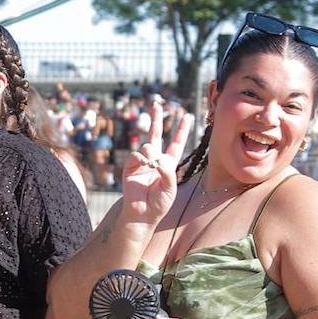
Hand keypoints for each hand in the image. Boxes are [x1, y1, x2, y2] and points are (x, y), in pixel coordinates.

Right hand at [120, 103, 193, 227]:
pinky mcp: (130, 167)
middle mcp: (155, 160)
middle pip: (156, 134)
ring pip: (147, 145)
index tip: (187, 116)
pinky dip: (141, 158)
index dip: (181, 130)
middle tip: (157, 103)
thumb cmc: (159, 204)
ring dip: (151, 152)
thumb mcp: (170, 188)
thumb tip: (155, 157)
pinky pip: (136, 154)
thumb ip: (167, 171)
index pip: (176, 143)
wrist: (142, 214)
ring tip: (151, 164)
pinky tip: (144, 164)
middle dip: (157, 119)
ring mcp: (142, 162)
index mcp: (168, 164)